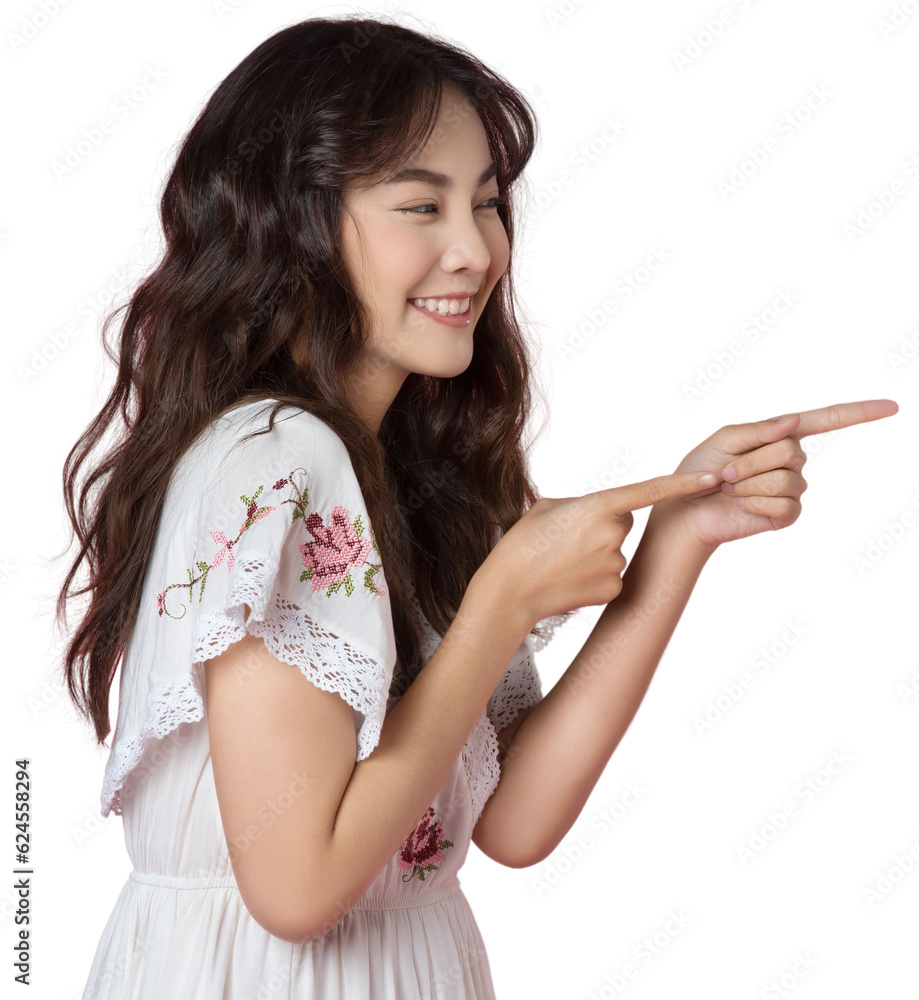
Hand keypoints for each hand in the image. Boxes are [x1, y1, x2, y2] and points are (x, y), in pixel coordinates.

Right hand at [476, 469, 723, 629]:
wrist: (511, 590)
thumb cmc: (523, 544)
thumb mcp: (547, 508)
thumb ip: (582, 504)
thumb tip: (600, 513)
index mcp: (597, 505)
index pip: (649, 491)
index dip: (683, 485)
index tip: (711, 478)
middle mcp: (613, 533)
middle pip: (623, 523)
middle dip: (603, 527)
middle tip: (569, 539)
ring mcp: (616, 562)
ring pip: (617, 551)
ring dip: (597, 554)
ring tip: (564, 561)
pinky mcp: (614, 588)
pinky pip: (614, 576)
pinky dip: (596, 577)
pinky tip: (572, 580)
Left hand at [650, 398, 898, 550]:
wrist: (687, 509)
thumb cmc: (701, 470)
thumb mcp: (725, 440)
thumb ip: (759, 429)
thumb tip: (794, 421)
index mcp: (780, 435)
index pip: (826, 420)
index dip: (858, 413)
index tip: (891, 407)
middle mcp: (792, 460)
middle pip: (790, 450)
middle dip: (750, 461)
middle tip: (727, 472)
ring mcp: (792, 488)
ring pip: (785, 479)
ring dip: (748, 484)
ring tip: (730, 488)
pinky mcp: (786, 515)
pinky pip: (784, 505)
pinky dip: (755, 504)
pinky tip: (741, 505)